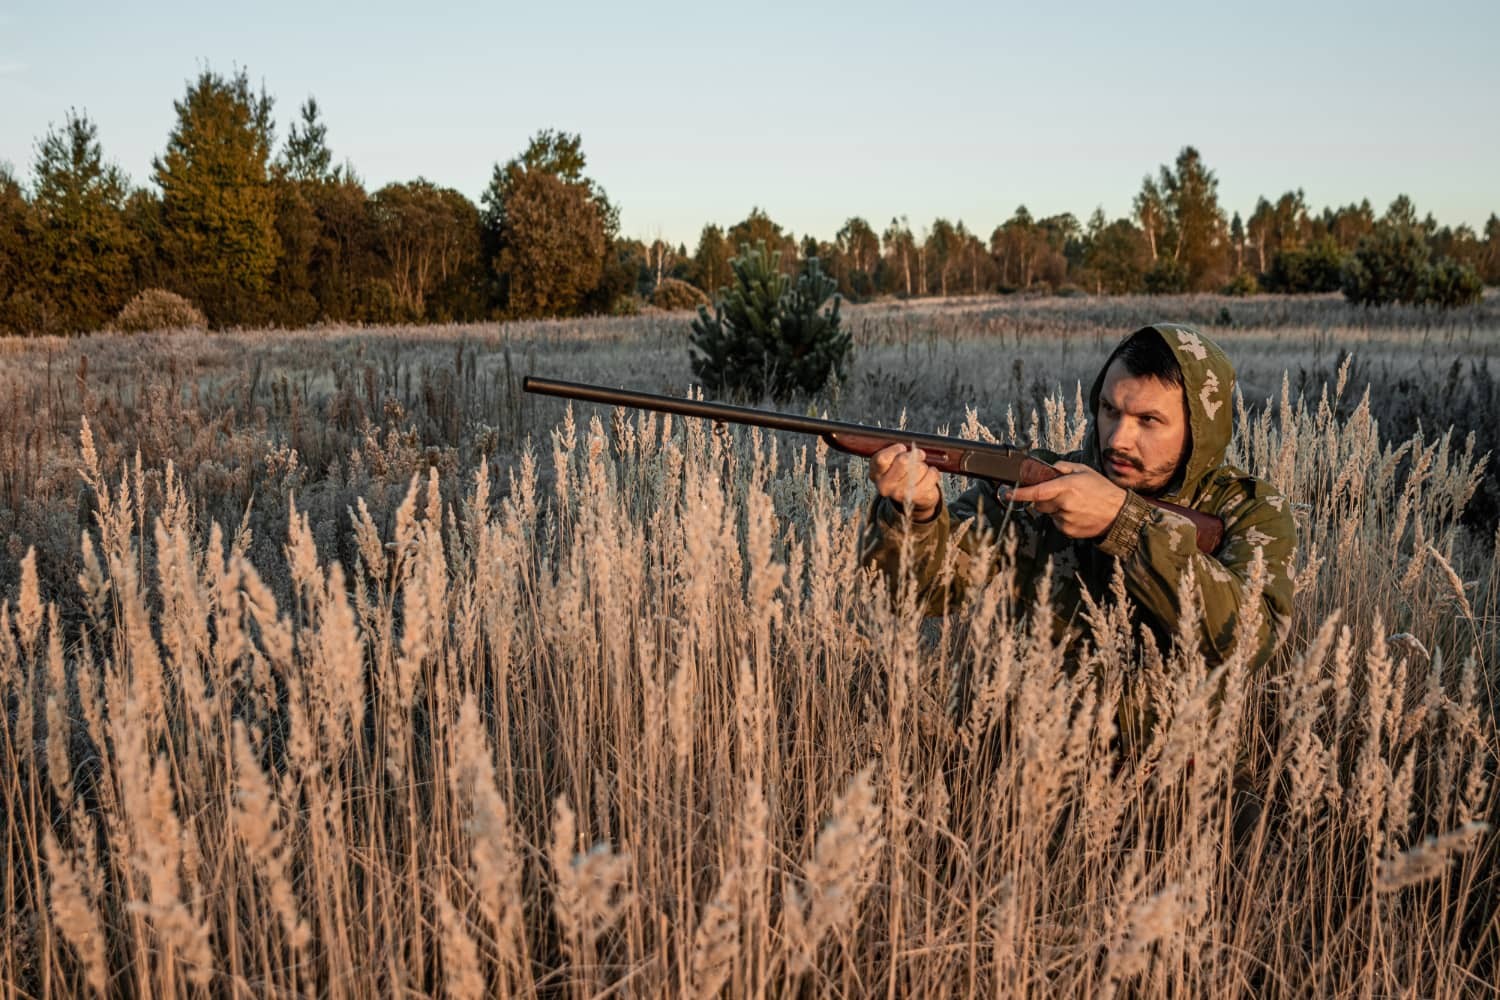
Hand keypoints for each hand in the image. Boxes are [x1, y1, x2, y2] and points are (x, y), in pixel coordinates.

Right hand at [869, 443, 940, 520]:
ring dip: (924, 466)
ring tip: (920, 471)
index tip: (902, 448)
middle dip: (914, 455)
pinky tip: (927, 477)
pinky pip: (932, 476)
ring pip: (921, 467)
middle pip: (904, 461)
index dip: (895, 450)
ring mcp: (902, 494)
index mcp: (876, 473)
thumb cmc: (900, 471)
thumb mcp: (890, 460)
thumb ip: (896, 452)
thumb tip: (912, 449)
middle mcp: (886, 486)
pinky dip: (933, 473)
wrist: (909, 496)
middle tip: (918, 455)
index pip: (882, 459)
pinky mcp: (919, 498)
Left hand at [1004, 460, 1126, 539]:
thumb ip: (1063, 467)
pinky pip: (1057, 523)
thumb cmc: (1103, 491)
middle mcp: (1064, 504)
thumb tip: (1048, 468)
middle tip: (1061, 494)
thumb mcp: (1084, 470)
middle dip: (1043, 498)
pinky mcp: (1068, 531)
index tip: (1007, 493)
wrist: (1119, 514)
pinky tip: (1077, 513)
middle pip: (1039, 503)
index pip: (1036, 491)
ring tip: (1075, 504)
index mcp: (1067, 487)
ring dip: (1055, 508)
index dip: (1019, 493)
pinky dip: (1062, 518)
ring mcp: (1065, 519)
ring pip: (1048, 513)